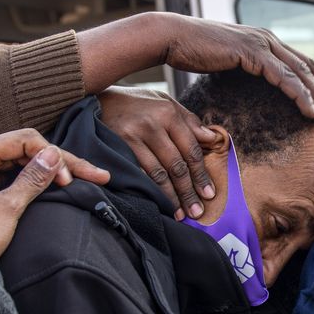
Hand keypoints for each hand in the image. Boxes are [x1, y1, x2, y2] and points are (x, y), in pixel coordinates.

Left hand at [0, 129, 109, 221]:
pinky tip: (64, 186)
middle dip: (73, 162)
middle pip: (39, 148)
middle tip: (103, 175)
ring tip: (94, 179)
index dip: (50, 159)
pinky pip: (29, 169)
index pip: (26, 142)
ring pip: (37, 158)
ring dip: (67, 169)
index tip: (66, 183)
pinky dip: (52, 176)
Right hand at [78, 13, 313, 124]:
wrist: (171, 39)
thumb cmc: (192, 53)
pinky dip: (301, 96)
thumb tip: (247, 82)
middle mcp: (268, 40)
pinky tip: (310, 112)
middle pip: (308, 68)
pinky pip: (285, 78)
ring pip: (302, 73)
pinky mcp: (254, 53)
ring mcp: (262, 44)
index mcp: (264, 41)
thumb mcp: (225, 63)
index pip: (300, 62)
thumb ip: (242, 69)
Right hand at [99, 87, 215, 219]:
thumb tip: (213, 139)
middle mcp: (152, 125)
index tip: (209, 194)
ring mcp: (132, 137)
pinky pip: (138, 174)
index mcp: (169, 114)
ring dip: (170, 197)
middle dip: (188, 191)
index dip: (201, 175)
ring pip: (158, 174)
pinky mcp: (118, 148)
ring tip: (180, 214)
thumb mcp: (167, 104)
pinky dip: (150, 191)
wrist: (100, 100)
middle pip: (176, 166)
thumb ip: (190, 122)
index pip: (191, 151)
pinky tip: (158, 203)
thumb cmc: (140, 104)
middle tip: (197, 211)